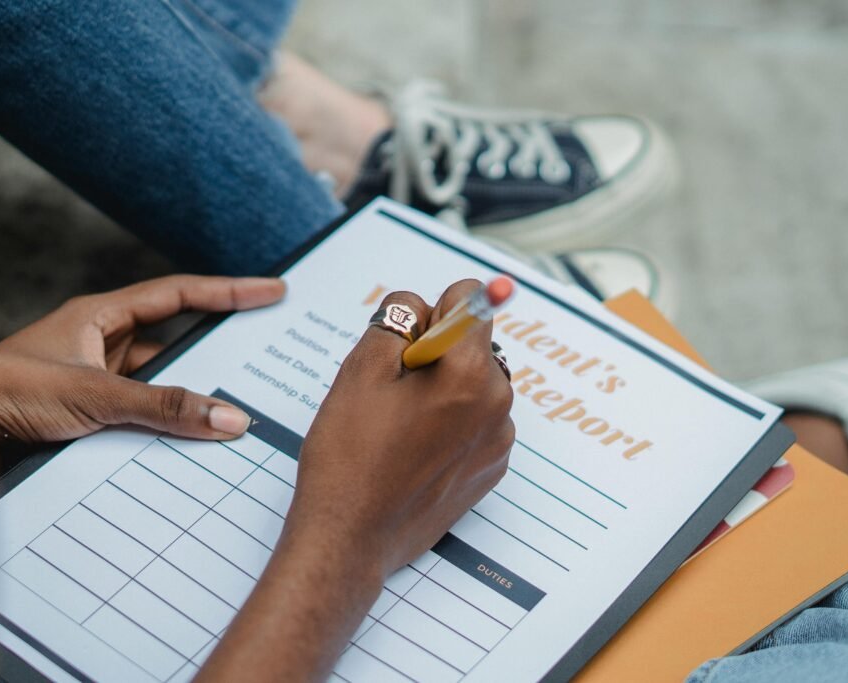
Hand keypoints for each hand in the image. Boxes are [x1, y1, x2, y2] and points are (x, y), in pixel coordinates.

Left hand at [0, 275, 284, 443]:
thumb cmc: (6, 391)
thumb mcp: (94, 396)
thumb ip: (163, 408)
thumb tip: (228, 418)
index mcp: (102, 316)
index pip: (180, 294)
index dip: (229, 290)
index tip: (272, 291)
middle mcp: (101, 344)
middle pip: (176, 341)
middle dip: (219, 350)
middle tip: (266, 356)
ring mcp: (95, 381)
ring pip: (159, 386)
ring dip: (187, 401)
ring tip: (234, 414)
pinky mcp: (87, 417)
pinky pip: (141, 418)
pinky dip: (163, 429)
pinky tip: (186, 447)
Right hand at [287, 279, 515, 578]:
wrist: (349, 539)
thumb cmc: (349, 455)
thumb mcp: (360, 370)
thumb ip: (396, 320)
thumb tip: (421, 305)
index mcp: (471, 373)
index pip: (470, 299)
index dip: (429, 310)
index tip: (404, 343)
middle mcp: (498, 404)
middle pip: (471, 344)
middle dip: (434, 353)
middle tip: (390, 393)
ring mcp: (498, 442)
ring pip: (472, 384)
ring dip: (441, 389)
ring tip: (396, 427)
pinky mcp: (490, 470)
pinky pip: (474, 423)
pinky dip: (448, 424)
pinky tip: (410, 451)